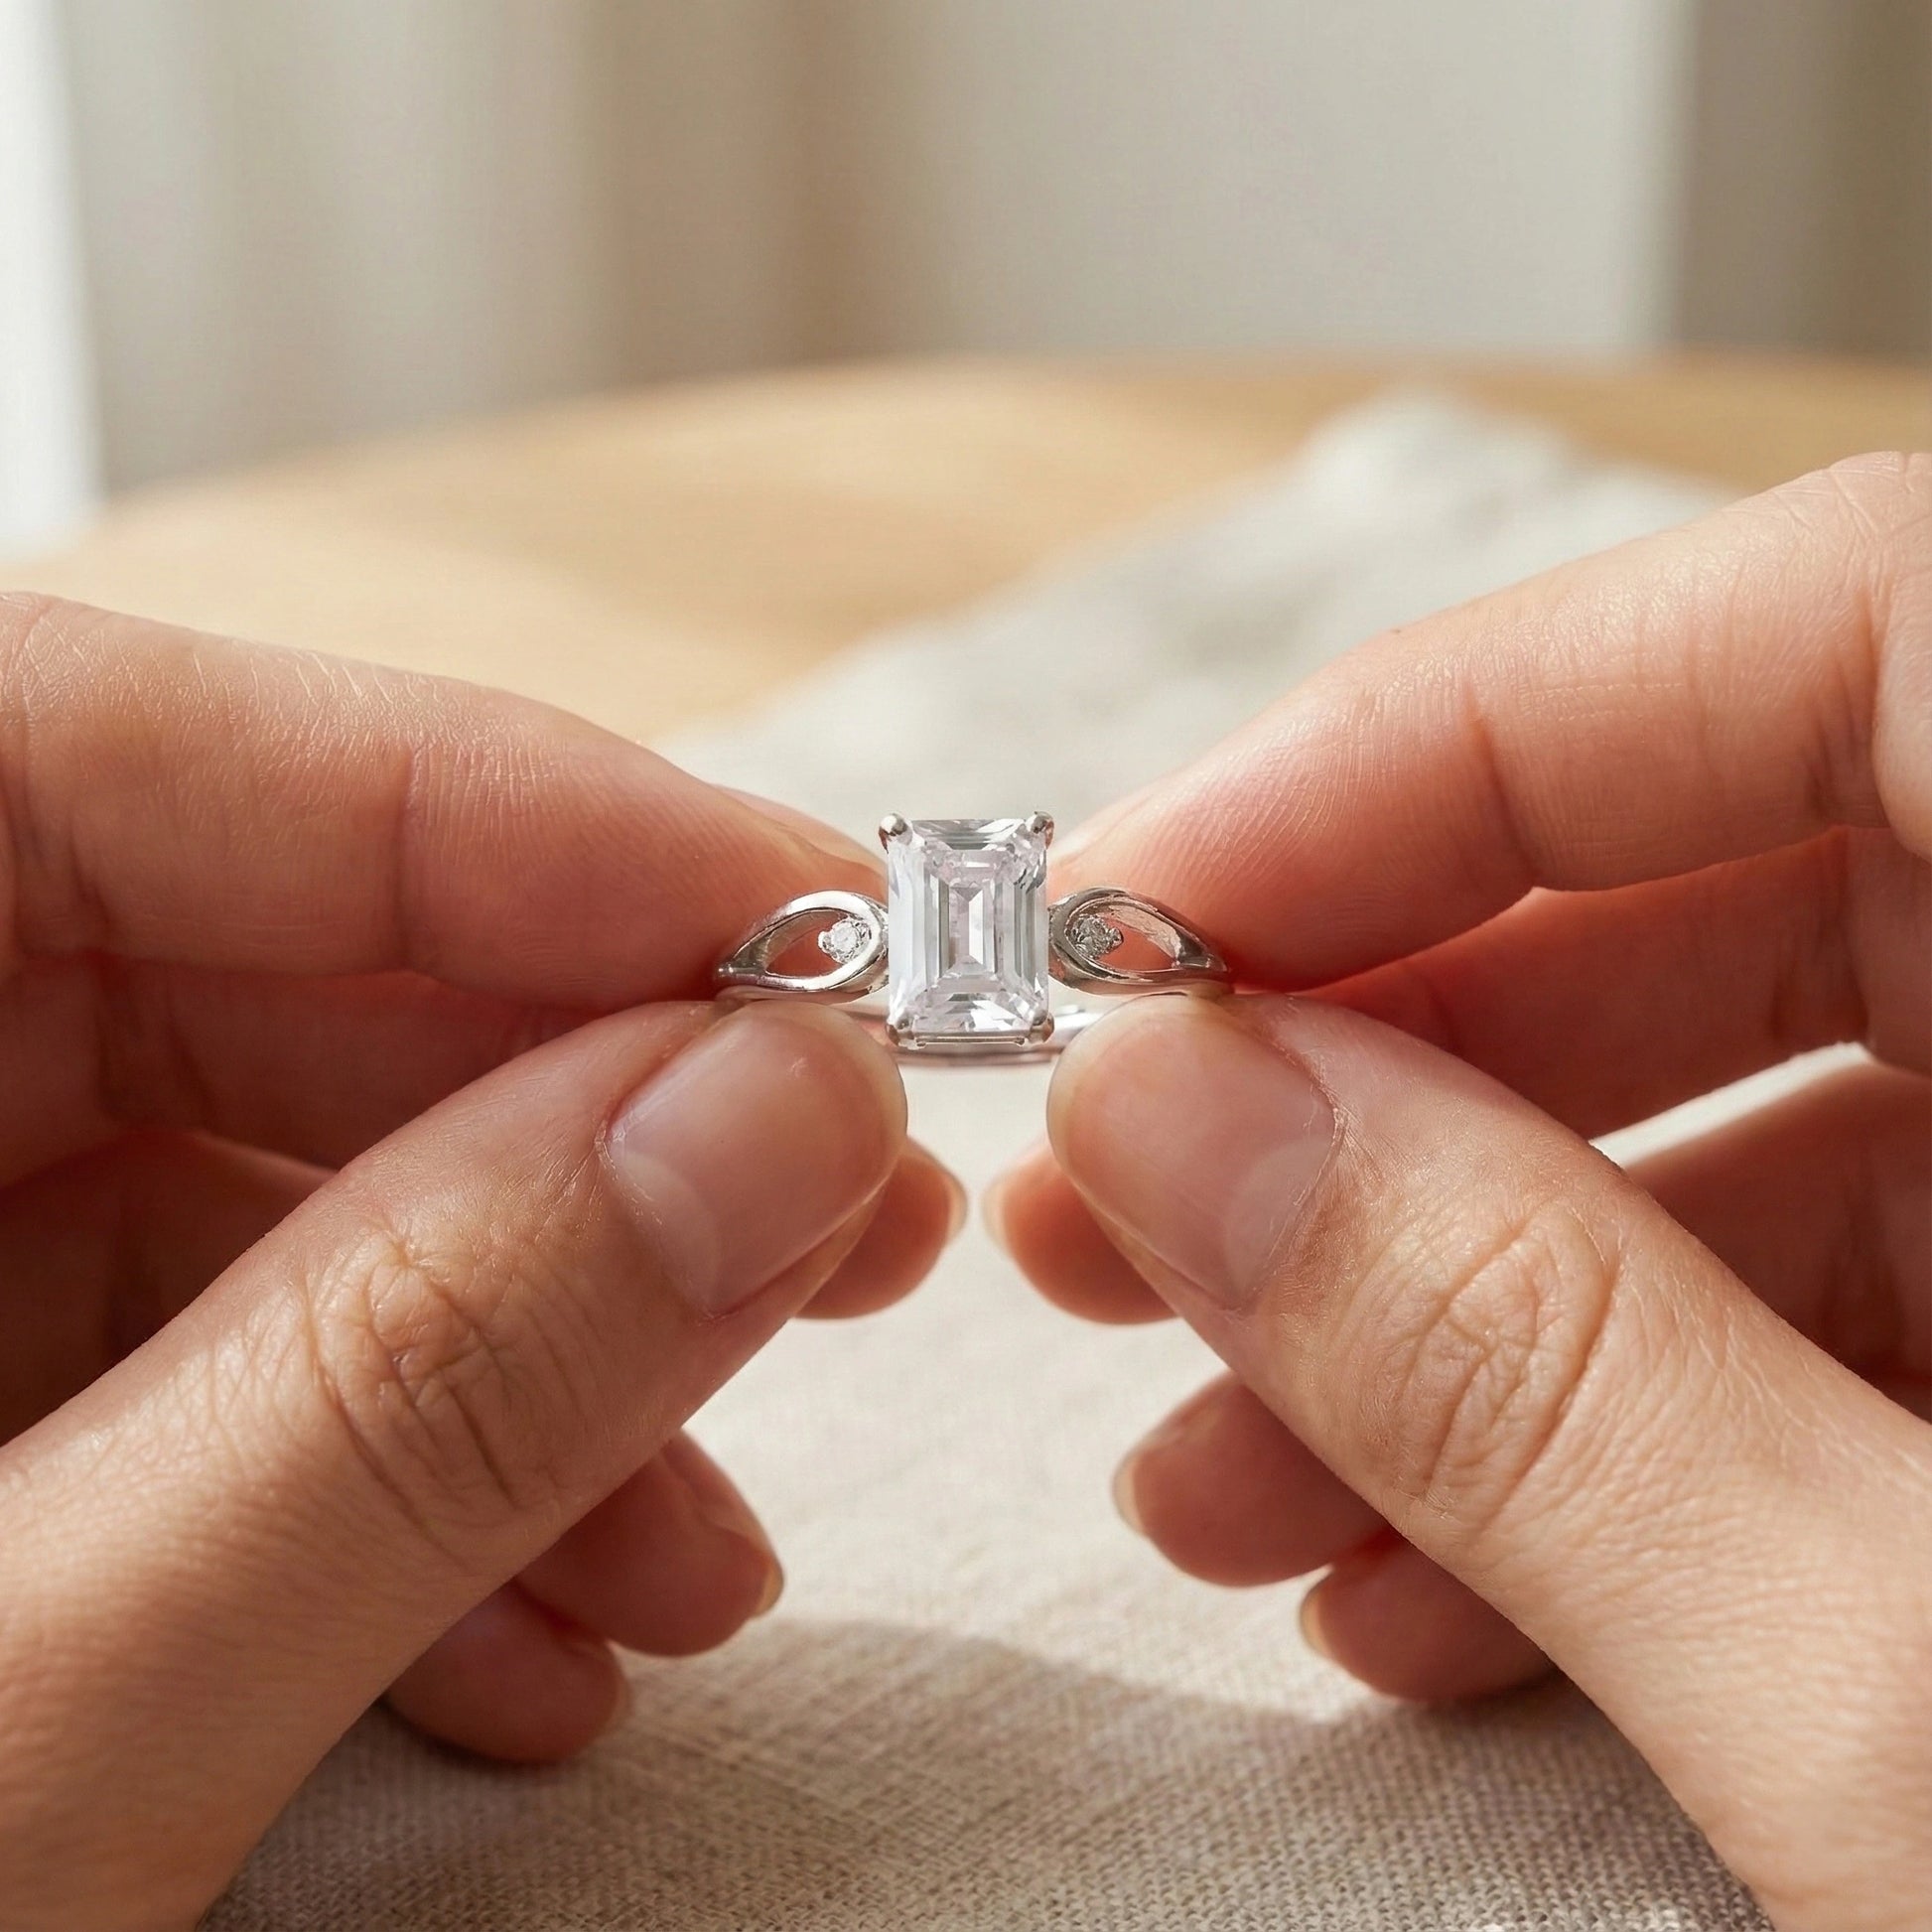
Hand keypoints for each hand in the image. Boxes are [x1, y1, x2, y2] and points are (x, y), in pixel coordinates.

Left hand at [0, 597, 955, 1930]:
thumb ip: (399, 1399)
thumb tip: (778, 1118)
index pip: (102, 749)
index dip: (506, 815)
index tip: (821, 940)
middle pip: (215, 955)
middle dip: (570, 1101)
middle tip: (836, 1208)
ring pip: (240, 1176)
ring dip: (523, 1343)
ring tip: (705, 1534)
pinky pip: (195, 1364)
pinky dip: (399, 1489)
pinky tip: (536, 1646)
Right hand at [990, 456, 1931, 1929]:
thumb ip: (1545, 1380)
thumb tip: (1169, 1124)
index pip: (1846, 626)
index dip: (1423, 749)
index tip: (1130, 916)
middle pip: (1758, 866)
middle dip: (1380, 1059)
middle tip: (1113, 1204)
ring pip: (1770, 1112)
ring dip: (1447, 1291)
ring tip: (1205, 1471)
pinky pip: (1852, 1314)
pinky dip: (1608, 1436)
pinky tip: (1409, 1585)